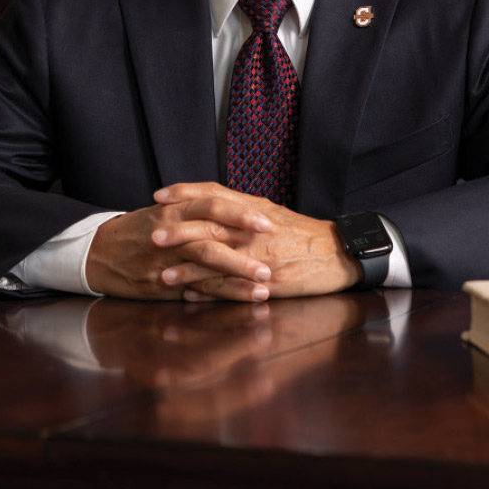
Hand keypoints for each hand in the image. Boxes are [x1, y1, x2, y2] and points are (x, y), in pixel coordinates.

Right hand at [84, 190, 277, 300]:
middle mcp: (171, 229)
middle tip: (274, 248)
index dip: (240, 212)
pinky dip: (223, 292)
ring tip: (265, 279)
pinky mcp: (163, 282)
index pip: (212, 203)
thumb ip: (196, 212)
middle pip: (213, 230)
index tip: (267, 220)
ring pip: (206, 260)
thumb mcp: (164, 212)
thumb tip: (236, 212)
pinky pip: (197, 287)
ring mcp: (166, 257)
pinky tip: (244, 297)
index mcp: (174, 207)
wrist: (98, 253)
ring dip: (239, 269)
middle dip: (246, 241)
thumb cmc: (138, 231)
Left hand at [152, 182, 362, 300]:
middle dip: (178, 230)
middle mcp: (253, 229)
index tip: (159, 196)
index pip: (213, 194)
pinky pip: (230, 286)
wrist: (337, 254)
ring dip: (186, 268)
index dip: (184, 193)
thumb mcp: (272, 214)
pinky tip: (190, 295)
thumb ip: (242, 211)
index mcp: (253, 208)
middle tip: (151, 234)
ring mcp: (258, 256)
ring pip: (216, 259)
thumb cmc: (304, 234)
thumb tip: (213, 208)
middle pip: (209, 225)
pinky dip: (207, 291)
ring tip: (161, 274)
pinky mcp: (264, 280)